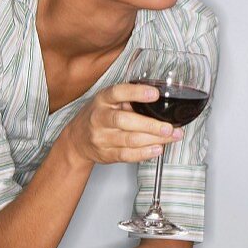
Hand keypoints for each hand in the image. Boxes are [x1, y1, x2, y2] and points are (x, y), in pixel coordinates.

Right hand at [64, 83, 182, 165]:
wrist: (76, 139)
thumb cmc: (99, 116)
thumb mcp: (108, 101)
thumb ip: (129, 100)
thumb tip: (161, 101)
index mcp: (102, 99)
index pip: (118, 93)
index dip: (136, 93)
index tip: (155, 94)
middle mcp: (99, 117)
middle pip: (125, 121)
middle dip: (150, 125)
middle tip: (169, 127)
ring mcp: (101, 137)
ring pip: (129, 140)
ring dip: (154, 140)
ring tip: (171, 137)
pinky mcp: (105, 154)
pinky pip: (127, 155)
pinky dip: (144, 153)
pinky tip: (157, 149)